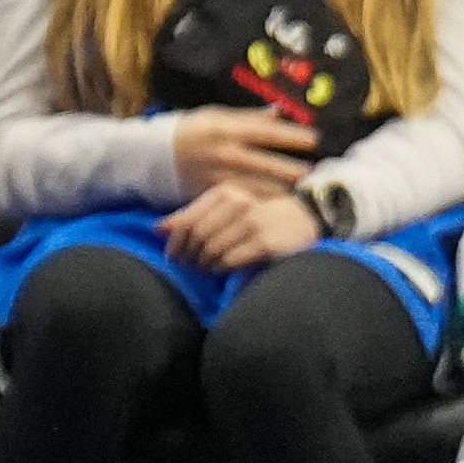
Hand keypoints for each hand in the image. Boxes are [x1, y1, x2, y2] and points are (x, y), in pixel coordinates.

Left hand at [160, 182, 320, 270]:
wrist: (306, 217)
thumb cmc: (259, 214)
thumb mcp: (226, 207)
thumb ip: (193, 215)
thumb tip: (158, 229)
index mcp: (225, 192)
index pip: (187, 221)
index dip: (175, 242)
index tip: (173, 255)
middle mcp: (238, 204)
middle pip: (197, 238)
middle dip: (188, 256)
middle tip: (188, 266)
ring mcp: (253, 224)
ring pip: (211, 251)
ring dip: (203, 265)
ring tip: (205, 268)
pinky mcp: (265, 243)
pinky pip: (229, 261)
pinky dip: (220, 269)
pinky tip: (221, 269)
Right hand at [172, 105, 315, 196]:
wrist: (158, 155)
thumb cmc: (194, 130)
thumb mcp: (218, 115)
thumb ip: (250, 117)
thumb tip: (279, 112)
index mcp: (227, 128)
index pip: (266, 132)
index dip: (292, 136)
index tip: (315, 139)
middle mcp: (225, 152)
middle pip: (267, 164)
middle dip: (293, 169)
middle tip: (314, 172)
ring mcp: (219, 175)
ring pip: (258, 186)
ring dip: (282, 189)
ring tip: (302, 189)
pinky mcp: (214, 194)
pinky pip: (242, 200)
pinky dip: (261, 201)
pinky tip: (278, 203)